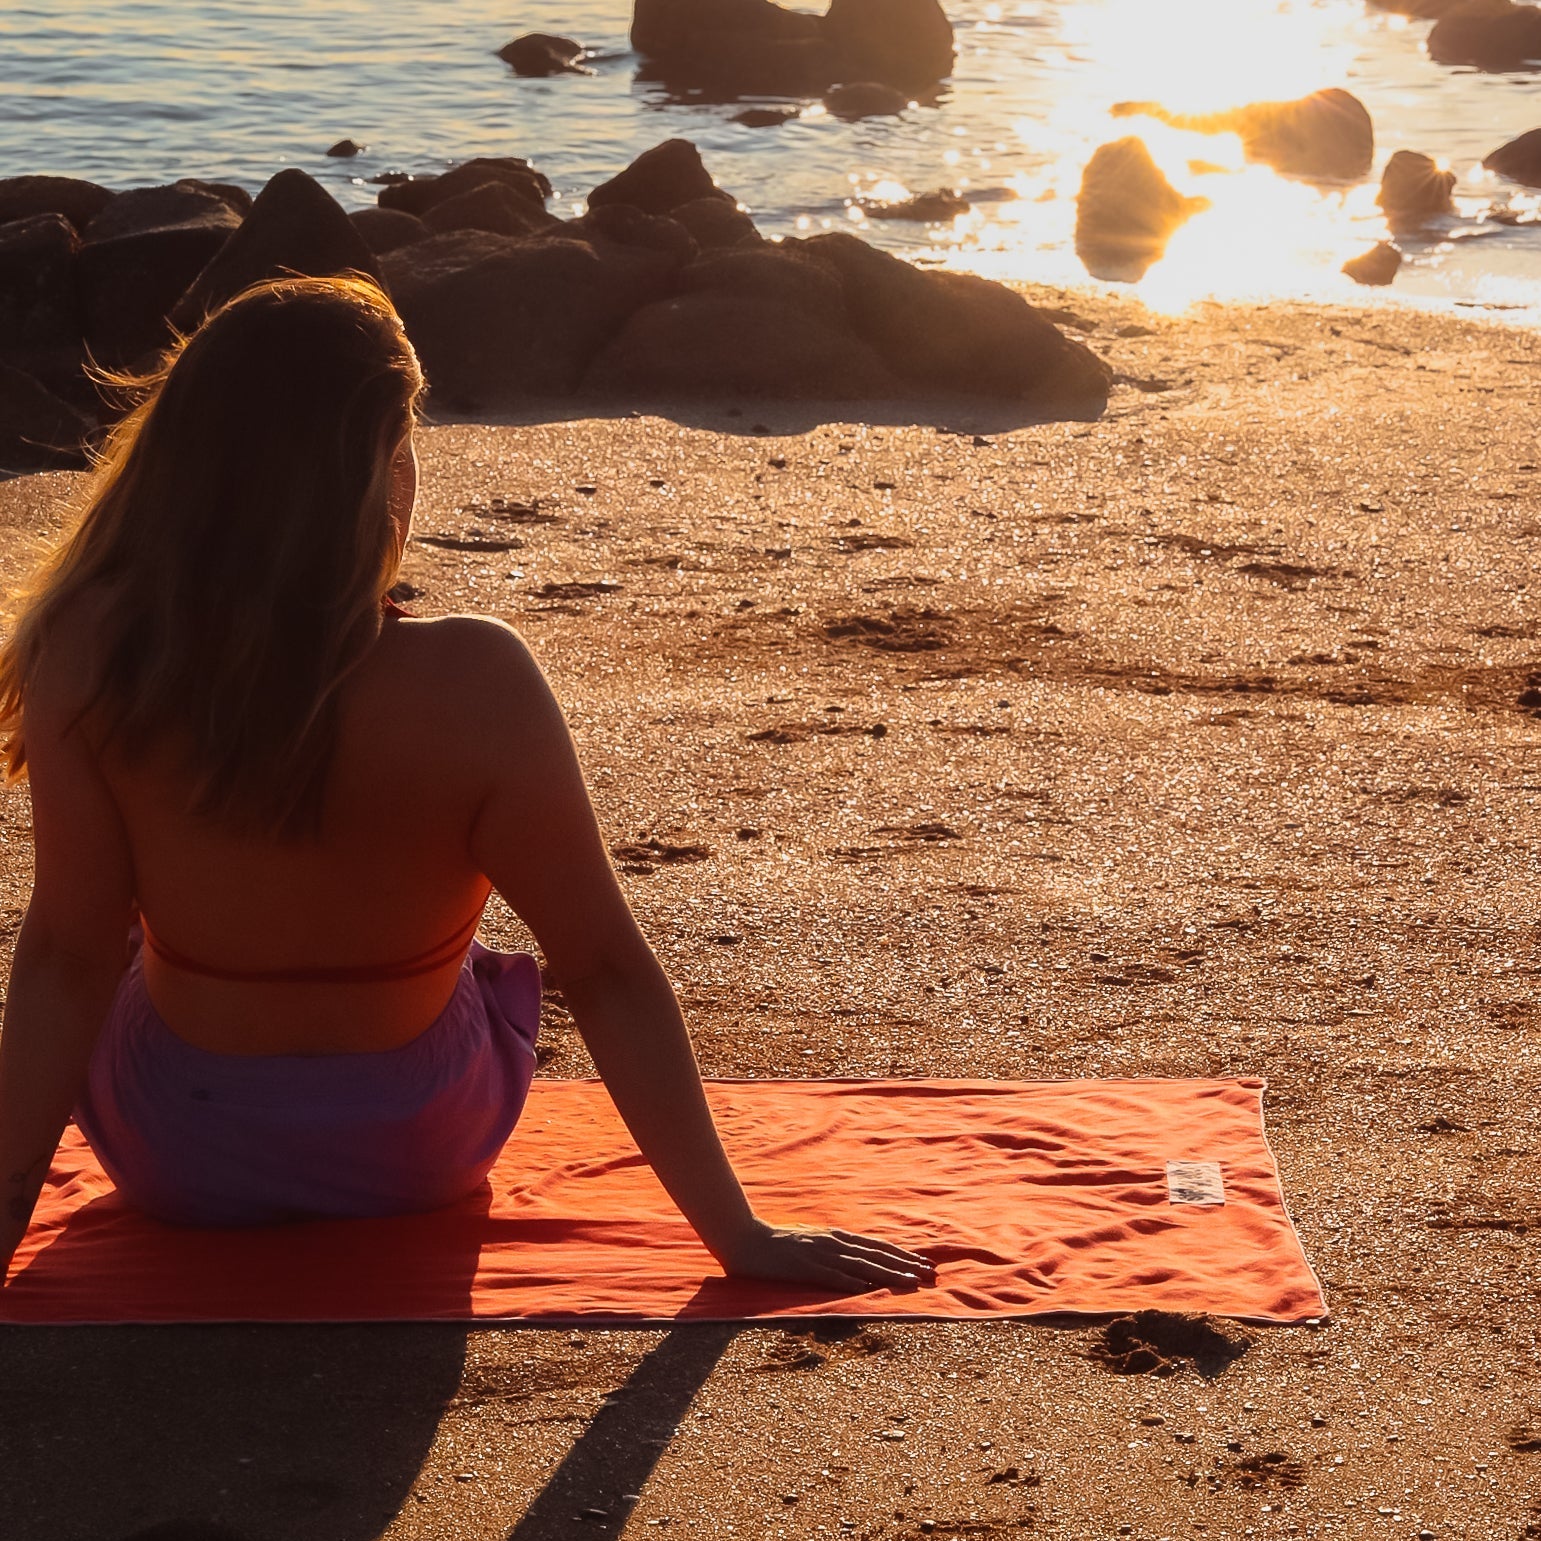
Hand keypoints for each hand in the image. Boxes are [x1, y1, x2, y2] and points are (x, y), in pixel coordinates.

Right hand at [715, 1219, 936, 1293]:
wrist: (745, 1238)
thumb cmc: (776, 1243)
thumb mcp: (810, 1241)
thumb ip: (831, 1249)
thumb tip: (854, 1261)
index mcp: (835, 1237)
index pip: (876, 1246)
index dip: (902, 1255)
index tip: (924, 1263)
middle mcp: (833, 1243)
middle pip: (876, 1254)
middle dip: (905, 1264)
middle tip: (931, 1274)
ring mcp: (820, 1254)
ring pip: (862, 1265)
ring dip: (890, 1274)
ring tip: (912, 1282)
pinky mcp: (806, 1268)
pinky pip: (834, 1276)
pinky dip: (854, 1282)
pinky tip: (871, 1289)